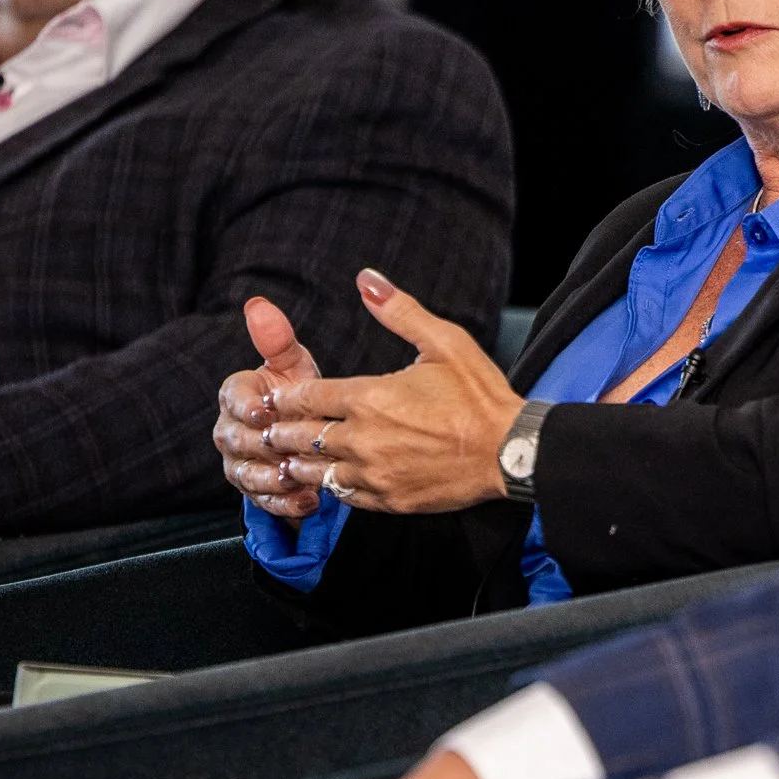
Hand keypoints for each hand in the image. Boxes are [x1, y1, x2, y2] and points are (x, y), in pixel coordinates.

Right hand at [215, 296, 326, 521]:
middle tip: (294, 447)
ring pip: (249, 474)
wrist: (305, 433)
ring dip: (276, 478)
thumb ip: (277, 340)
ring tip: (304, 477)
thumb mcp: (292, 366)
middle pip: (238, 441)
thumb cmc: (297, 392)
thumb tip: (258, 305)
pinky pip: (264, 501)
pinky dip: (287, 503)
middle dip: (267, 445)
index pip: (233, 401)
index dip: (249, 408)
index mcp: (234, 395)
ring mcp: (238, 463)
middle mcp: (229, 431)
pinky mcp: (254, 491)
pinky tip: (311, 500)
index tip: (267, 412)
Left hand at [255, 271, 519, 515]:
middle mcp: (363, 438)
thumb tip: (367, 279)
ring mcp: (374, 473)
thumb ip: (399, 311)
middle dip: (279, 431)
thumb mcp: (444, 342)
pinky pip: (343, 495)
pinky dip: (329, 486)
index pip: (305, 397)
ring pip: (314, 470)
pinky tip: (326, 478)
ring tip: (287, 457)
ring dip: (298, 462)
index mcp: (369, 397)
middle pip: (299, 437)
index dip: (282, 397)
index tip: (272, 396)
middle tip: (267, 429)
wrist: (511, 453)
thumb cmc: (480, 397)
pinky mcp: (389, 500)